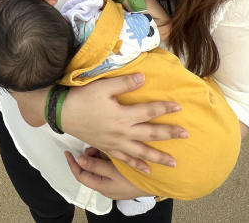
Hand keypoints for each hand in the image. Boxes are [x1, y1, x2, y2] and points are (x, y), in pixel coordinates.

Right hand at [60, 74, 185, 171]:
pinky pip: (125, 160)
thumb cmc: (83, 97)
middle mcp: (122, 132)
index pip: (149, 111)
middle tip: (186, 135)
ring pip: (141, 152)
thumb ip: (125, 83)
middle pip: (150, 134)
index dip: (165, 108)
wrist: (63, 113)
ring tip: (173, 163)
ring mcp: (115, 143)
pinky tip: (146, 170)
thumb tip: (144, 78)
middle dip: (169, 134)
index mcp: (123, 115)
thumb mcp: (103, 86)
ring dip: (158, 157)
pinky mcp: (107, 148)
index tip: (179, 107)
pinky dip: (136, 166)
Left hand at [65, 148, 149, 199]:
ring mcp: (113, 181)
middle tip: (94, 145)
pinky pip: (109, 166)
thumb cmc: (135, 178)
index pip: (81, 175)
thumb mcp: (113, 171)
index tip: (68, 153)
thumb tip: (80, 159)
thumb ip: (96, 165)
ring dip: (99, 155)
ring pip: (100, 166)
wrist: (157, 182)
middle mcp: (106, 185)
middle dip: (89, 156)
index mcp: (101, 186)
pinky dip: (108, 157)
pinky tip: (113, 149)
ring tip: (105, 146)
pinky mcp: (121, 176)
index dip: (73, 164)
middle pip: (90, 169)